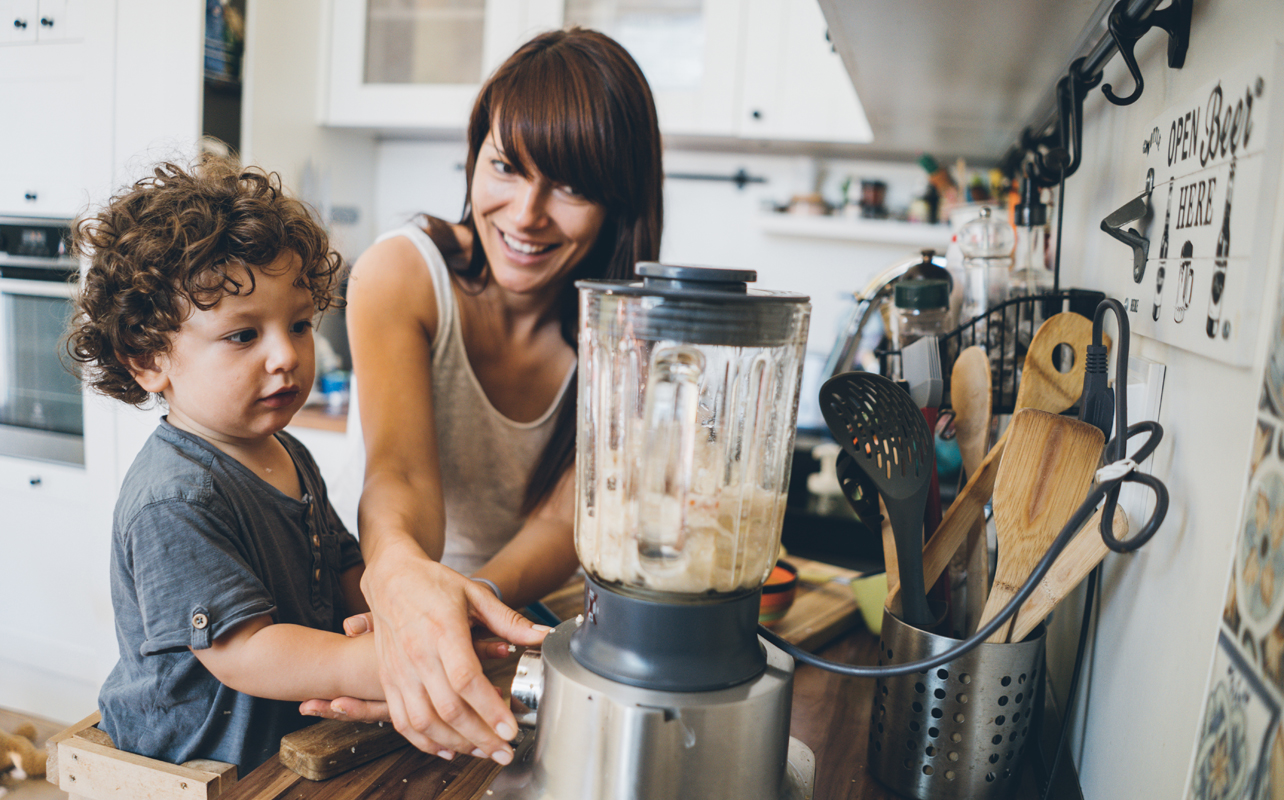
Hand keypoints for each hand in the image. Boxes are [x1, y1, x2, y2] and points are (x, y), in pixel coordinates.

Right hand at [360, 549, 549, 763]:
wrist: (390, 577)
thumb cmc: (433, 584)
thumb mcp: (475, 594)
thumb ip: (509, 621)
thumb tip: (543, 635)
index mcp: (443, 630)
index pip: (466, 680)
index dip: (489, 709)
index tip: (509, 729)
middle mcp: (418, 654)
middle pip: (448, 708)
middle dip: (479, 737)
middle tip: (504, 751)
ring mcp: (400, 670)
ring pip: (424, 721)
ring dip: (454, 743)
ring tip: (482, 752)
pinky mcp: (389, 680)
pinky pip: (402, 720)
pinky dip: (423, 741)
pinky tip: (447, 748)